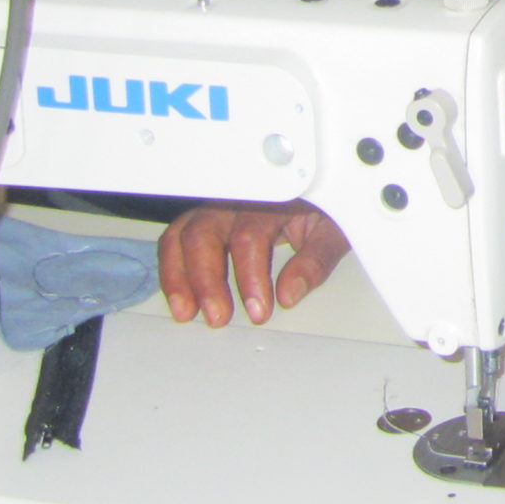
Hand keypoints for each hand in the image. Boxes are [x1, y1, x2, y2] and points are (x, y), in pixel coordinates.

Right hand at [157, 204, 348, 326]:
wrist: (322, 187)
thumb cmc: (324, 208)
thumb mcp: (331, 231)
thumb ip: (315, 261)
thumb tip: (289, 294)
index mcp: (270, 198)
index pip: (249, 237)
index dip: (250, 277)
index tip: (259, 309)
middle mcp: (236, 200)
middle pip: (204, 234)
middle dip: (207, 280)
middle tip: (218, 316)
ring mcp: (216, 207)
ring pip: (182, 235)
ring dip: (180, 276)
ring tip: (187, 312)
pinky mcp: (204, 217)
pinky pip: (177, 238)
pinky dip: (173, 268)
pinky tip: (179, 297)